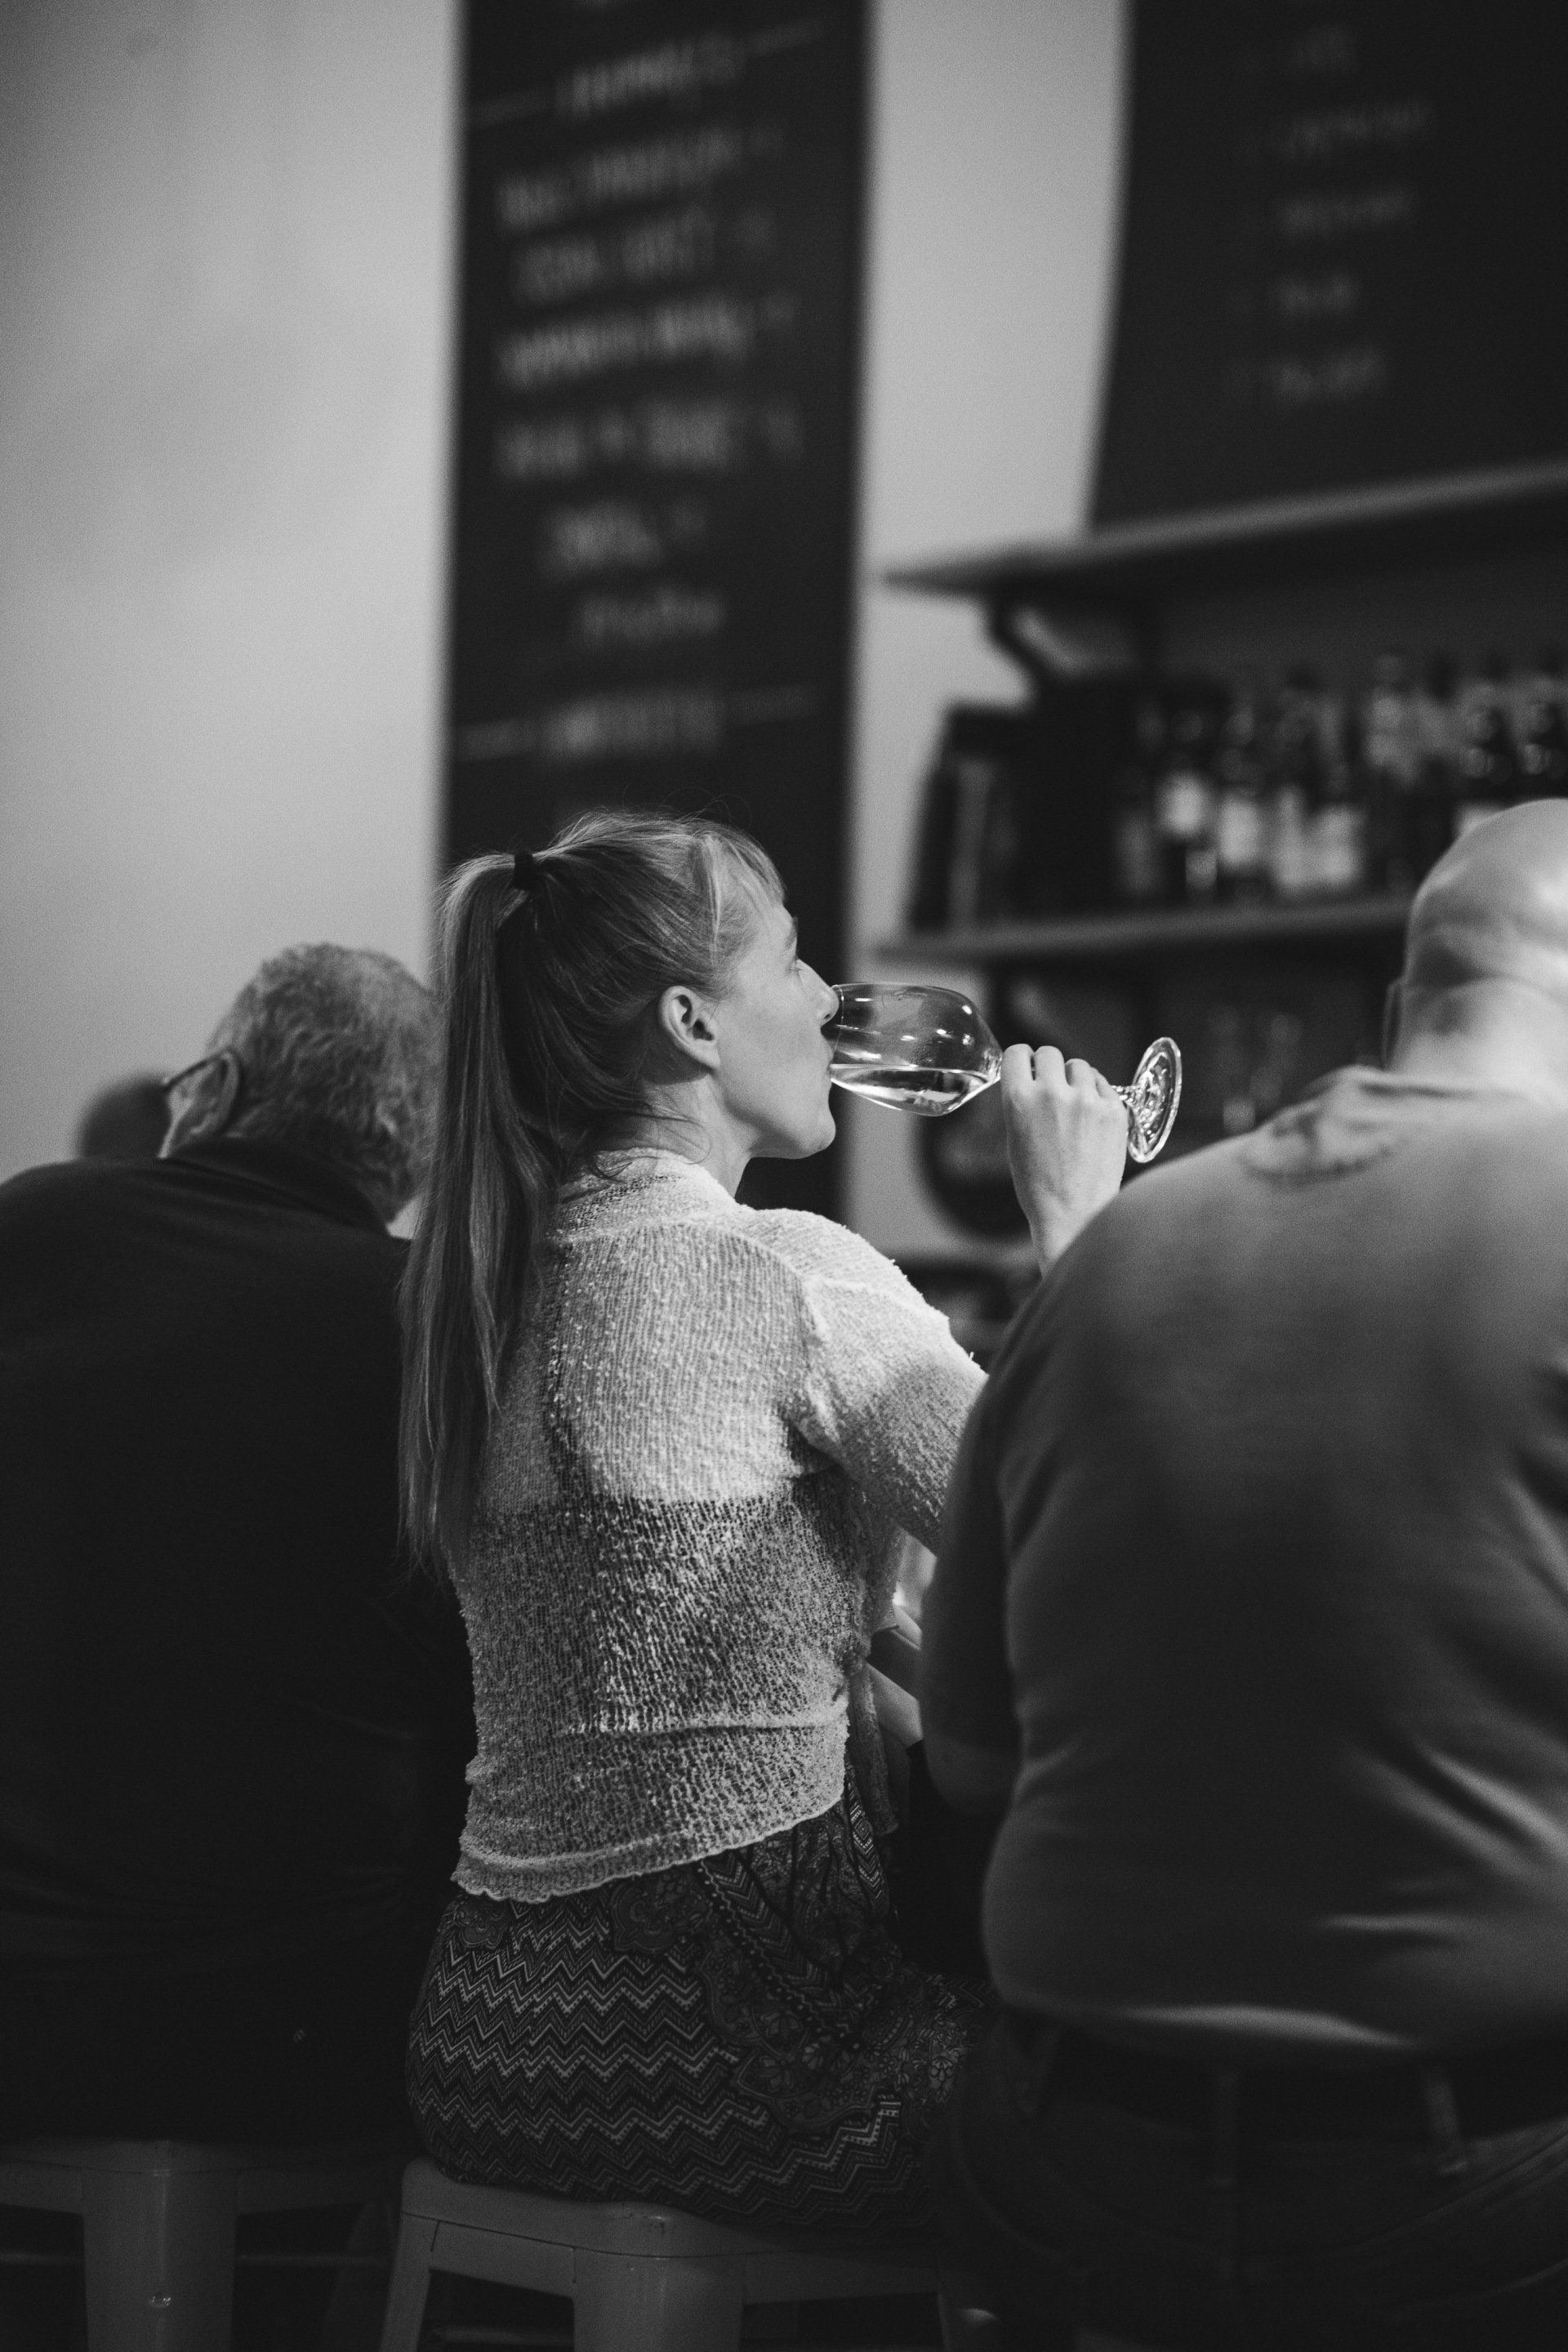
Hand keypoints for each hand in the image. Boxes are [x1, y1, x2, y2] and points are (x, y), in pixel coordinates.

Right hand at [1001, 1043, 1127, 1271]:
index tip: (1027, 1066)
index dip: (1022, 1059)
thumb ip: (1022, 1104)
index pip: (1018, 1053)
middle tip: (1052, 1086)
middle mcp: (1052, 1093)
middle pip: (1050, 1053)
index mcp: (1019, 1100)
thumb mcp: (1015, 1140)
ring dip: (1074, 1079)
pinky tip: (1092, 1116)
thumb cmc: (1039, 1185)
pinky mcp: (1114, 1110)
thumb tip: (1032, 1081)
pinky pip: (1103, 1084)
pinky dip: (1096, 1094)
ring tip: (1074, 1104)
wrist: (1074, 1214)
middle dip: (1048, 1067)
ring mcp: (1087, 1100)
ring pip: (1079, 1066)